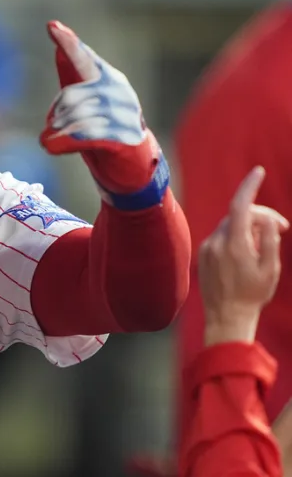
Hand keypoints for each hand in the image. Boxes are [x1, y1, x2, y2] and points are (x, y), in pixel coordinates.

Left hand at [40, 21, 165, 209]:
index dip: (69, 43)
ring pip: (76, 118)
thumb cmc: (106, 128)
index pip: (84, 58)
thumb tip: (60, 49)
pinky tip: (50, 146)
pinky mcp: (123, 139)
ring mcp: (123, 115)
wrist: (134, 165)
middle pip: (71, 96)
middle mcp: (117, 92)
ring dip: (55, 132)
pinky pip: (86, 136)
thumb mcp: (88, 101)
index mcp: (107, 78)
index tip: (52, 26)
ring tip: (47, 142)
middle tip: (50, 129)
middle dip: (55, 114)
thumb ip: (74, 77)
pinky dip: (64, 141)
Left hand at [200, 166, 288, 344]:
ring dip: (249, 229)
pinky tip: (247, 256)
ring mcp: (207, 247)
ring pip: (231, 225)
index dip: (249, 186)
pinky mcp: (203, 254)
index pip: (240, 205)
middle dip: (262, 216)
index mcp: (235, 244)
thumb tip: (265, 218)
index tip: (258, 172)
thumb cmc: (253, 294)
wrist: (226, 316)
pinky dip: (237, 238)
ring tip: (264, 249)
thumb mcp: (270, 268)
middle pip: (240, 215)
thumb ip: (269, 239)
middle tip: (284, 228)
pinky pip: (222, 237)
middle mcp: (216, 242)